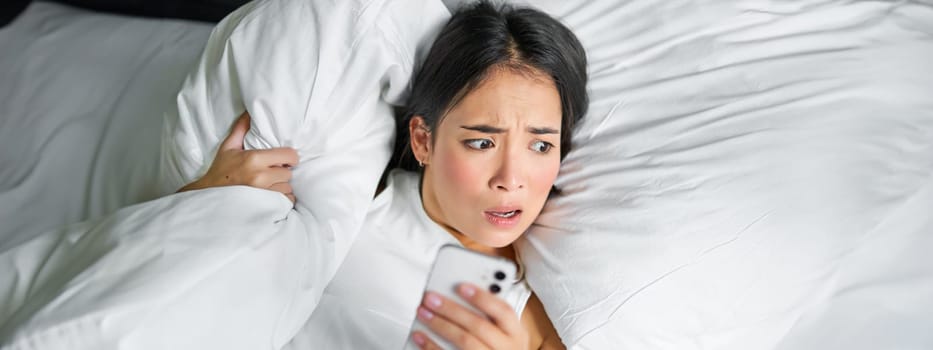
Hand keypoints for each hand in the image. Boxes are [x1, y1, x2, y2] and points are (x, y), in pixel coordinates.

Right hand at [178, 112, 298, 203]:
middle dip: (282, 172)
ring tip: (269, 185)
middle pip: (289, 173)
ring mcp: (263, 193)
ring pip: (287, 188)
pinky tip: (270, 195)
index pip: (289, 155)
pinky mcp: (265, 206)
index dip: (289, 157)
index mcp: (254, 159)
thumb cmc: (220, 171)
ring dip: (281, 186)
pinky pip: (286, 201)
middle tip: (271, 172)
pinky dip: (281, 199)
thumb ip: (240, 129)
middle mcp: (260, 176)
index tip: (283, 159)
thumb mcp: (228, 147)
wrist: (208, 196)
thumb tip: (249, 112)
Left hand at [411, 283, 528, 349]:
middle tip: (431, 298)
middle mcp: (506, 348)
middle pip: (478, 325)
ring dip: (440, 325)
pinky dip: (432, 346)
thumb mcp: (507, 334)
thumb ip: (492, 316)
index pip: (503, 311)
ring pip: (464, 341)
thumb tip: (463, 293)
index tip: (461, 286)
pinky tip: (420, 336)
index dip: (483, 297)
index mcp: (516, 334)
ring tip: (423, 313)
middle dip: (452, 309)